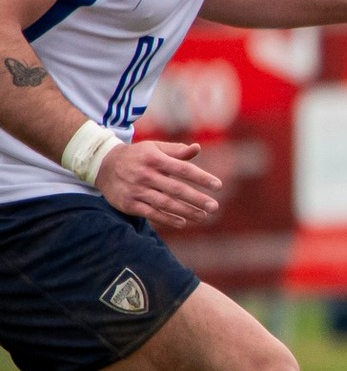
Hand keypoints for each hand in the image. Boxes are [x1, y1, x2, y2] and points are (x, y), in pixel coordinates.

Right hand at [95, 140, 221, 229]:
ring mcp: (136, 190)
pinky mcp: (129, 204)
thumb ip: (176, 151)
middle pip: (176, 189)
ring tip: (203, 216)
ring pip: (165, 203)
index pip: (183, 169)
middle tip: (214, 207)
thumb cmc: (137, 156)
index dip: (202, 178)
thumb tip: (197, 148)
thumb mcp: (154, 148)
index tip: (219, 186)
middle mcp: (146, 175)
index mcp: (155, 159)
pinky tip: (182, 222)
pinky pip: (151, 213)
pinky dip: (167, 219)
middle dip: (197, 199)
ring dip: (186, 211)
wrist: (103, 165)